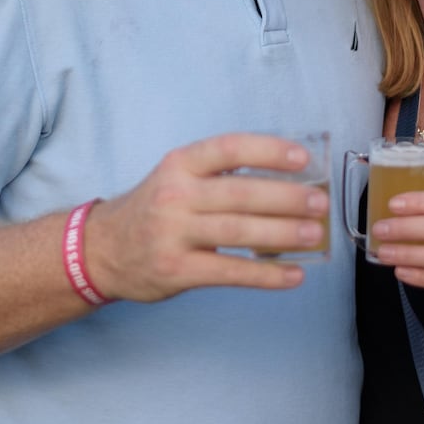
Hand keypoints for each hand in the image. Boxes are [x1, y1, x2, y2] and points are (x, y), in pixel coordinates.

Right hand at [85, 132, 330, 302]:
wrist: (103, 248)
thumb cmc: (155, 208)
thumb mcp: (177, 177)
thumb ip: (220, 174)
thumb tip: (288, 178)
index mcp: (180, 164)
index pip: (230, 149)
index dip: (269, 151)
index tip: (303, 159)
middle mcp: (176, 195)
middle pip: (241, 193)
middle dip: (287, 198)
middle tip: (320, 204)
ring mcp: (174, 234)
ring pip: (239, 232)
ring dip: (283, 234)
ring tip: (315, 236)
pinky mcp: (176, 270)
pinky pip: (230, 272)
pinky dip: (266, 275)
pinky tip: (293, 275)